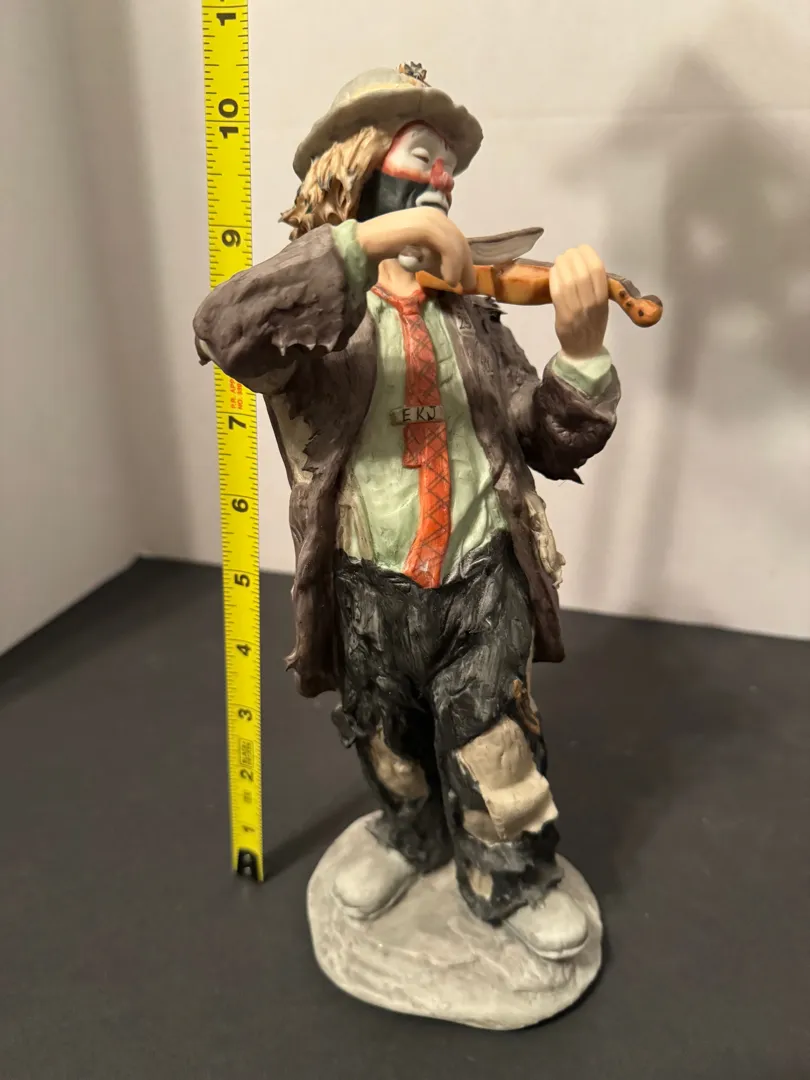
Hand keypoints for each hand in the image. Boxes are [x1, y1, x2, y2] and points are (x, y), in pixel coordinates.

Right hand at [355, 208, 475, 290]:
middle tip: (467, 286)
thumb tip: (451, 274)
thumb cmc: (384, 248)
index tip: (465, 279)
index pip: (455, 237)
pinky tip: (447, 279)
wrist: (364, 242)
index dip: (463, 258)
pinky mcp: (424, 227)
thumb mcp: (415, 252)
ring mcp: (429, 218)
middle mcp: (434, 213)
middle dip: (465, 265)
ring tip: (454, 284)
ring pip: (456, 244)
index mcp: (431, 216)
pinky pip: (447, 247)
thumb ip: (432, 257)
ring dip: (459, 267)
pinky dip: (451, 265)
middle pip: (459, 240)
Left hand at [549, 245, 608, 358]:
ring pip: (569, 280)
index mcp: (604, 299)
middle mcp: (592, 303)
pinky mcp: (563, 317)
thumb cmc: (592, 325)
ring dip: (562, 265)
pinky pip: (558, 292)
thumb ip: (596, 287)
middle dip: (573, 257)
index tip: (581, 249)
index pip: (597, 270)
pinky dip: (555, 277)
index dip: (588, 254)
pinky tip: (554, 271)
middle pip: (582, 272)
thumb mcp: (602, 305)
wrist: (584, 351)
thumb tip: (583, 262)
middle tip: (567, 254)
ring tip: (560, 260)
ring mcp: (577, 310)